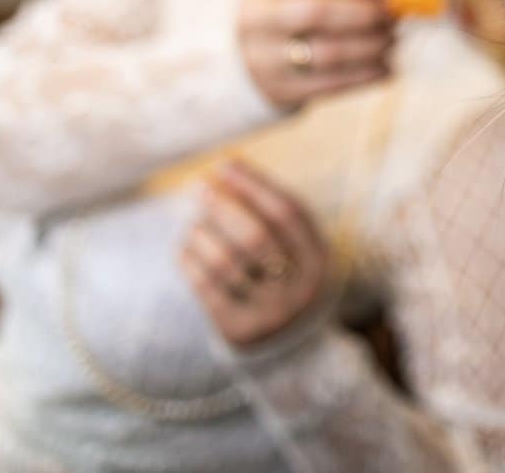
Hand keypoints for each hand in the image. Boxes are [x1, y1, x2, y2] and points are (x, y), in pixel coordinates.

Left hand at [179, 161, 328, 346]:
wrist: (288, 340)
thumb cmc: (284, 270)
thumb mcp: (293, 242)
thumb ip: (267, 207)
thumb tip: (226, 166)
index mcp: (318, 257)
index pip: (286, 212)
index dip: (254, 184)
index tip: (224, 165)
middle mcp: (298, 287)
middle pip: (255, 237)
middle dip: (222, 206)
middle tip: (199, 187)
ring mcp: (269, 312)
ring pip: (225, 262)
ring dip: (201, 233)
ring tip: (193, 223)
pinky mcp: (239, 329)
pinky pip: (206, 287)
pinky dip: (190, 260)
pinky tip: (186, 246)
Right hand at [238, 0, 393, 109]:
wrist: (252, 63)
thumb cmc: (292, 17)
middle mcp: (257, 21)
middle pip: (315, 13)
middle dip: (362, 14)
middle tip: (391, 17)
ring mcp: (265, 59)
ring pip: (327, 53)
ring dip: (369, 47)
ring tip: (391, 41)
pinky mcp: (282, 90)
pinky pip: (331, 85)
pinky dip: (365, 75)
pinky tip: (386, 67)